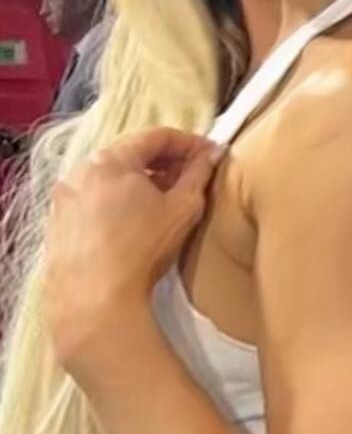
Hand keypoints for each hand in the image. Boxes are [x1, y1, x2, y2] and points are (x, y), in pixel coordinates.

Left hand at [44, 129, 222, 372]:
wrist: (94, 298)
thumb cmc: (141, 248)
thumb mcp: (184, 208)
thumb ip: (199, 174)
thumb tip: (211, 154)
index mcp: (111, 159)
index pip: (157, 136)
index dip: (189, 142)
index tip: (210, 154)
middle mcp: (81, 169)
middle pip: (130, 154)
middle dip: (163, 163)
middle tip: (190, 178)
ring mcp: (65, 197)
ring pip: (109, 178)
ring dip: (138, 183)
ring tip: (162, 204)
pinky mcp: (57, 223)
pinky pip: (93, 201)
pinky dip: (116, 203)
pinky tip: (133, 225)